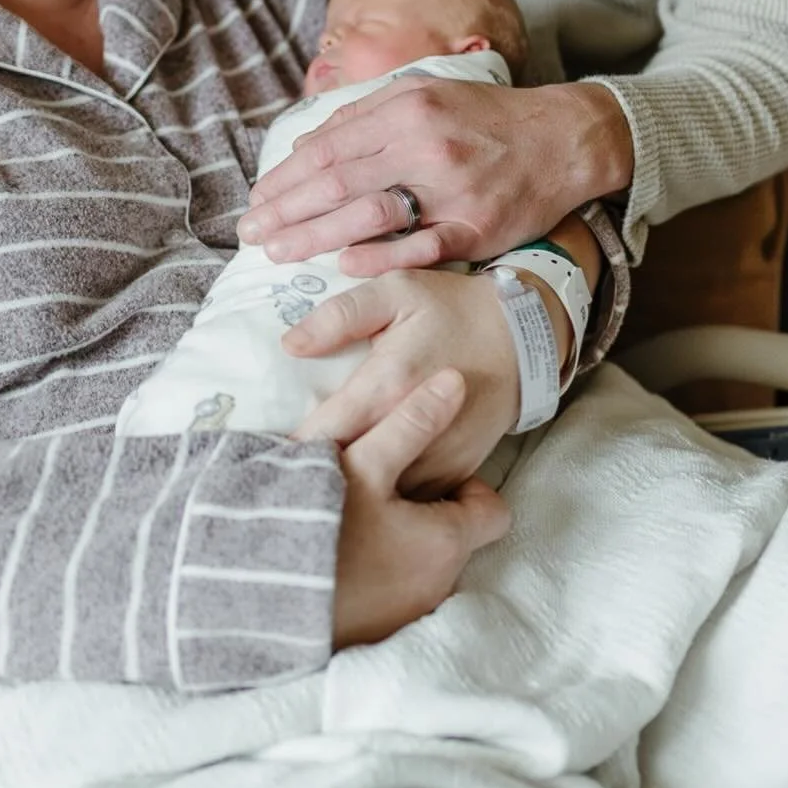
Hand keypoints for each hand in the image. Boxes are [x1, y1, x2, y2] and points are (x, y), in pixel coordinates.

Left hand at [239, 76, 630, 275]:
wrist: (562, 139)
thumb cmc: (483, 118)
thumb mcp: (424, 93)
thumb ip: (365, 116)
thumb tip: (307, 145)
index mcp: (406, 109)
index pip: (327, 147)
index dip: (285, 178)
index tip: (256, 201)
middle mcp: (425, 145)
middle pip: (338, 181)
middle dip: (286, 211)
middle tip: (250, 234)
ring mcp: (452, 189)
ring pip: (370, 214)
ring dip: (317, 237)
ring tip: (279, 253)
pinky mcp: (477, 227)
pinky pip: (421, 247)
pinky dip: (380, 256)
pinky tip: (344, 265)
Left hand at [291, 266, 574, 498]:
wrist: (527, 335)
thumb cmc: (453, 307)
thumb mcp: (397, 290)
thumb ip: (341, 316)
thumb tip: (290, 345)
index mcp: (390, 384)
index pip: (328, 431)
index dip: (293, 449)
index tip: (261, 460)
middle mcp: (415, 430)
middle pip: (352, 470)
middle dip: (314, 478)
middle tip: (277, 483)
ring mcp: (441, 457)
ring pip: (385, 493)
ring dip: (353, 492)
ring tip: (314, 492)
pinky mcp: (460, 471)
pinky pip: (415, 497)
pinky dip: (389, 495)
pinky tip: (363, 492)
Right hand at [331, 367, 510, 648]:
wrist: (256, 599)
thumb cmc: (321, 523)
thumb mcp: (365, 461)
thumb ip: (413, 421)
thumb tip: (457, 380)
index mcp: (446, 542)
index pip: (491, 509)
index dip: (464, 486)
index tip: (421, 471)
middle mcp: (438, 586)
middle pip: (453, 536)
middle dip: (425, 510)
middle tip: (378, 489)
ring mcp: (406, 615)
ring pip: (422, 564)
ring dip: (400, 542)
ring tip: (355, 518)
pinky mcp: (374, 634)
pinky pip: (392, 592)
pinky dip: (378, 572)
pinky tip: (341, 554)